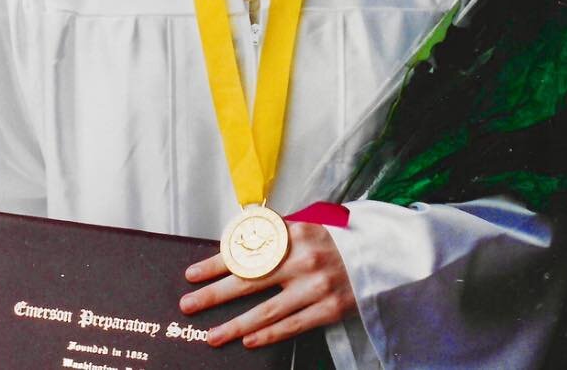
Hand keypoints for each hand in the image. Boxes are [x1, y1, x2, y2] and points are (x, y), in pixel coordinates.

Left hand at [179, 222, 355, 348]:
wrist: (378, 253)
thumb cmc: (332, 240)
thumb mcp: (303, 226)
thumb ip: (273, 235)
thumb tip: (233, 246)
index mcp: (293, 232)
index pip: (245, 249)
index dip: (216, 263)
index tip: (192, 274)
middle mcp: (303, 258)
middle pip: (250, 280)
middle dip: (215, 294)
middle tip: (189, 305)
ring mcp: (317, 285)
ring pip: (268, 309)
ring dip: (236, 325)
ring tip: (212, 335)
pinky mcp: (331, 308)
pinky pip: (293, 325)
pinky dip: (269, 334)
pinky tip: (248, 341)